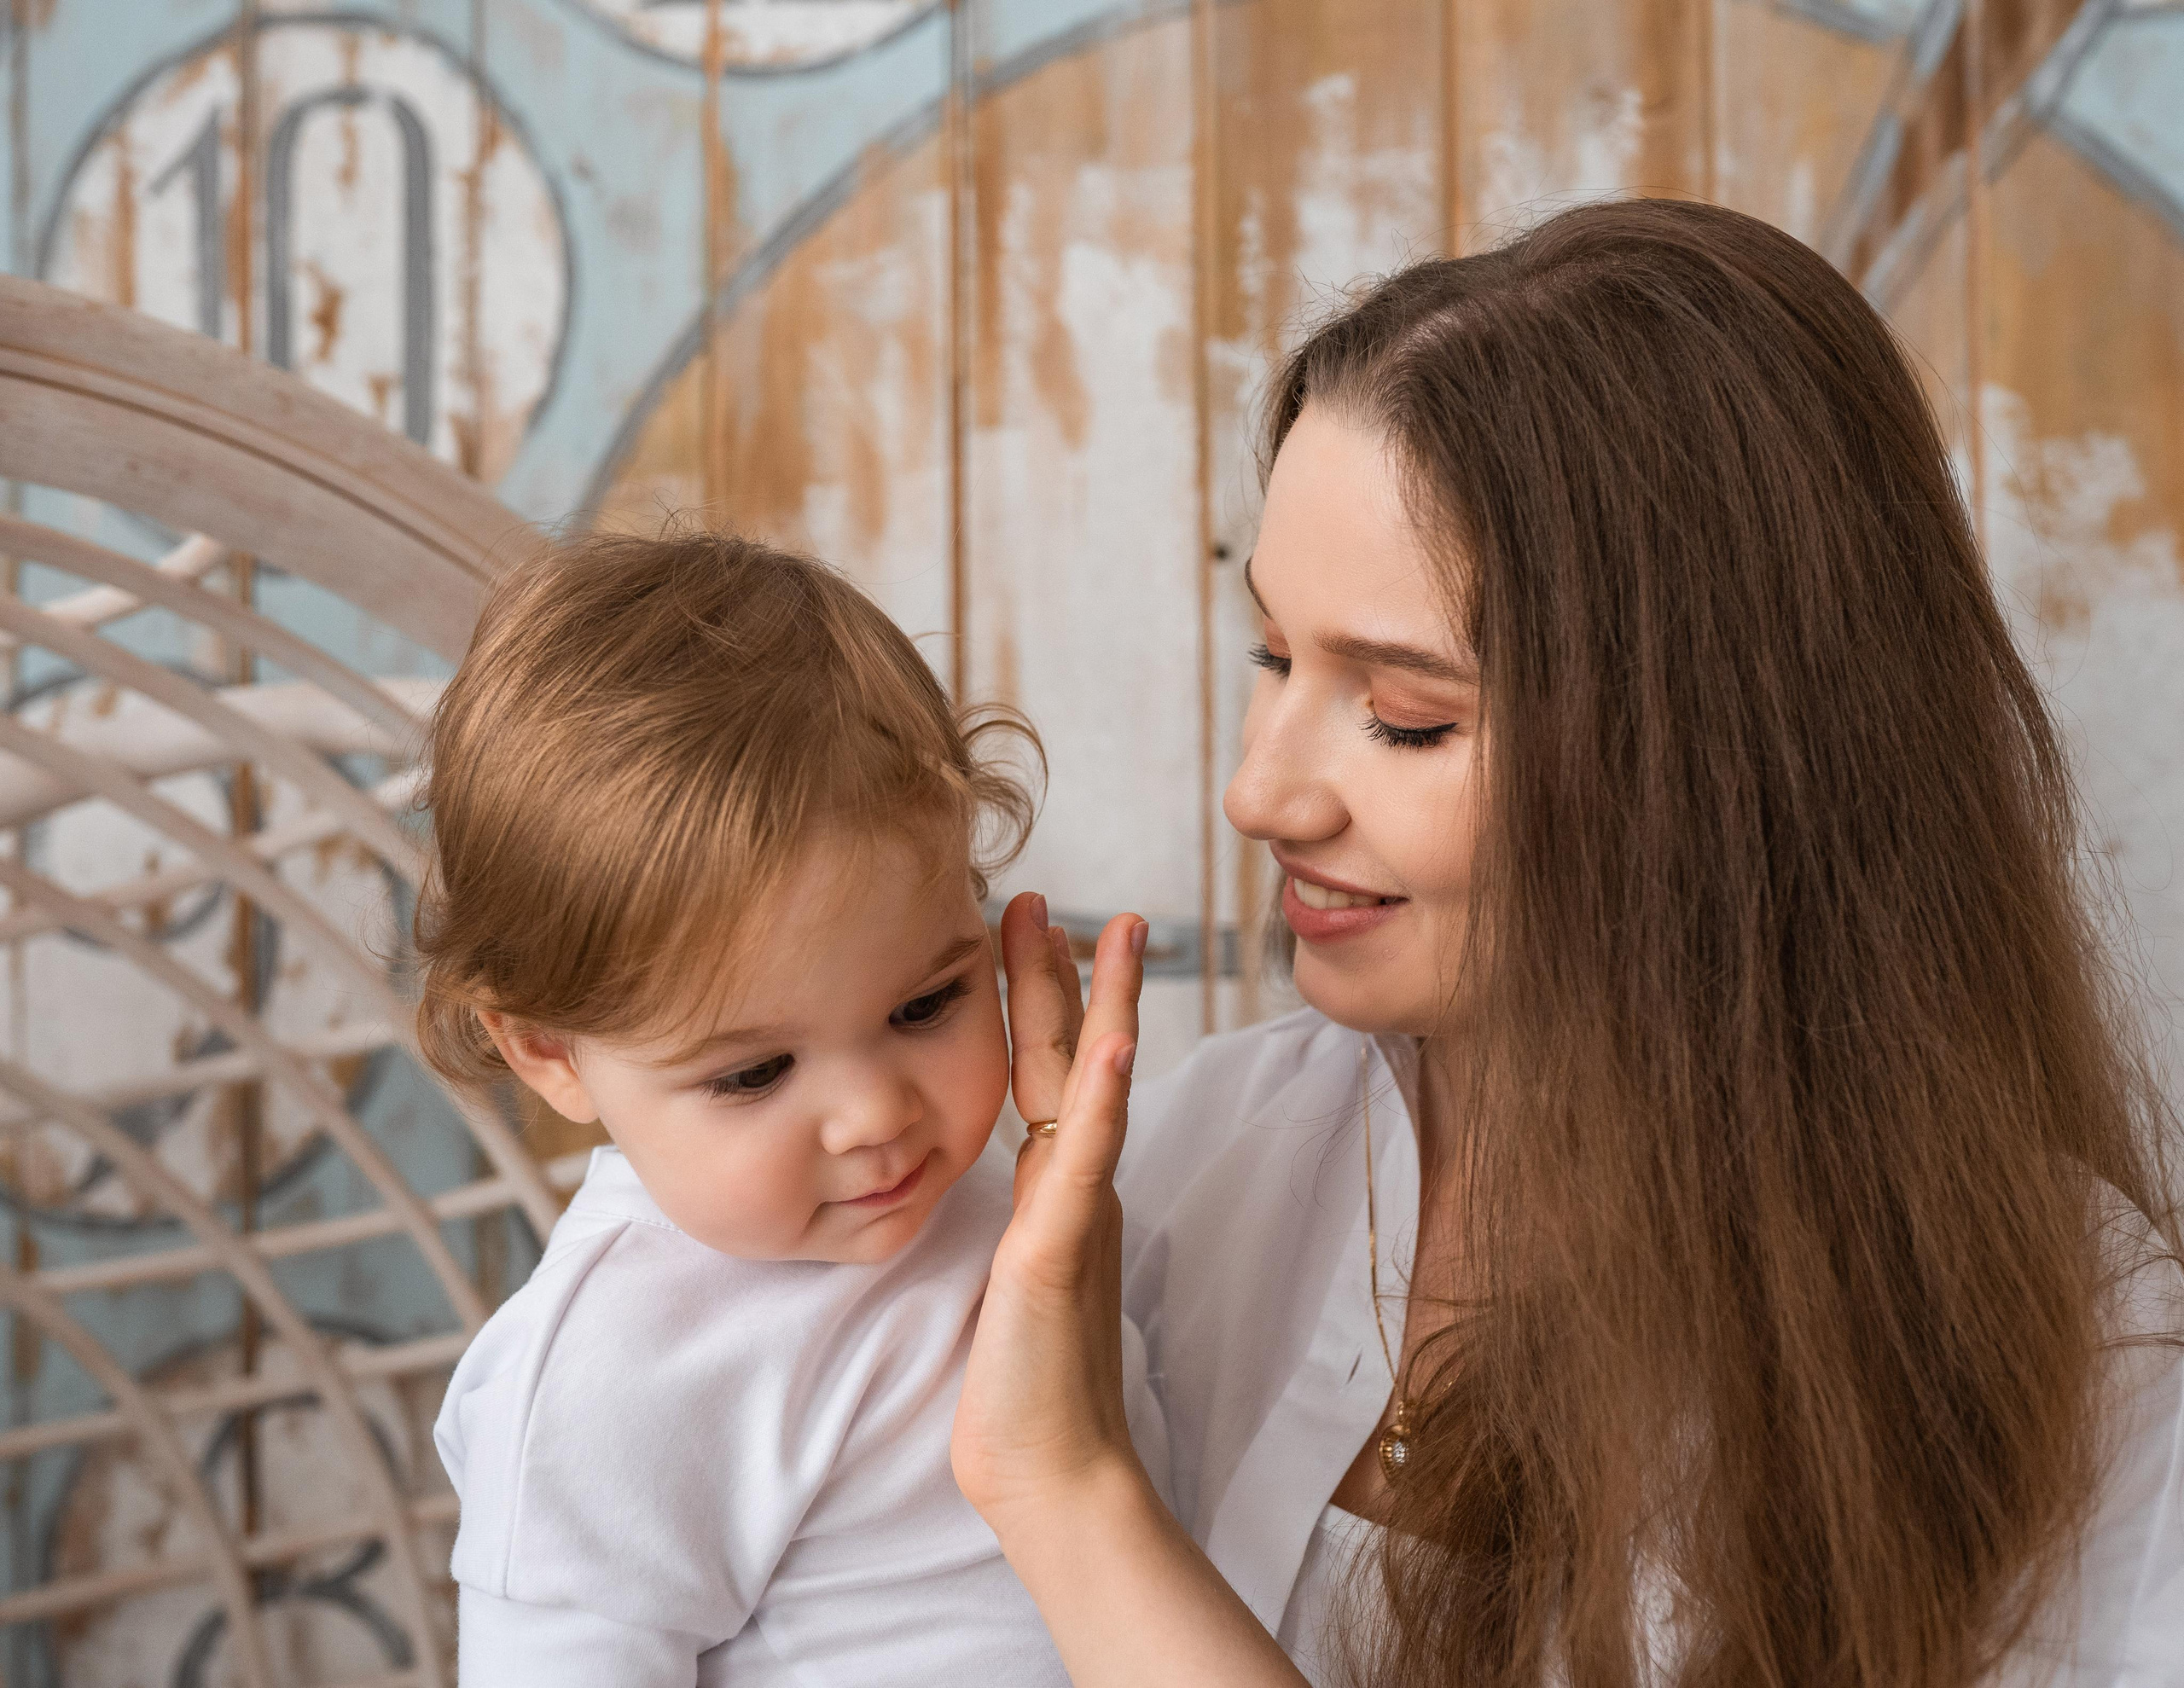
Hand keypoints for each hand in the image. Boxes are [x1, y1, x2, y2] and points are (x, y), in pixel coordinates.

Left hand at [953, 895, 1147, 1528]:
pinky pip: (1088, 1160)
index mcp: (1055, 1193)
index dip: (1043, 1004)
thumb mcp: (1009, 1280)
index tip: (1031, 934)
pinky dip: (1108, 1098)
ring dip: (1101, 1005)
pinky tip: (1120, 1044)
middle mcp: (1075, 1188)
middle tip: (1058, 899)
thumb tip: (1004, 1184)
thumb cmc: (1024, 1391)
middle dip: (1066, 976)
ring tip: (1107, 930)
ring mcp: (1076, 1212)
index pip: (1049, 1076)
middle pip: (1075, 1059)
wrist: (1053, 1474)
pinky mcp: (1060, 1248)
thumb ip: (1016, 1224)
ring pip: (1093, 1087)